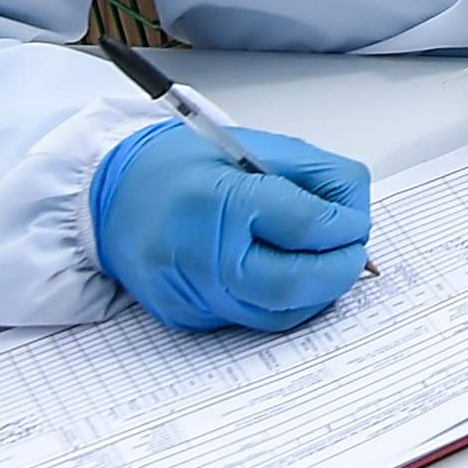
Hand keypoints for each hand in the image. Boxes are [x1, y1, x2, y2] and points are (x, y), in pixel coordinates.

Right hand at [90, 119, 373, 332]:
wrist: (111, 196)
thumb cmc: (183, 166)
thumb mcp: (256, 146)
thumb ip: (317, 176)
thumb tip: (357, 213)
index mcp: (220, 199)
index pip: (308, 226)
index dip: (347, 226)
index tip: (355, 221)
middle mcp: (199, 254)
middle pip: (295, 284)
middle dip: (340, 270)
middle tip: (354, 252)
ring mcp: (189, 293)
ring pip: (279, 313)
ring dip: (316, 293)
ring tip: (324, 264)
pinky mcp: (185, 317)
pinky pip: (252, 320)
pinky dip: (281, 302)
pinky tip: (286, 275)